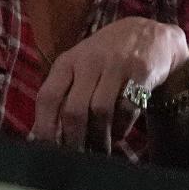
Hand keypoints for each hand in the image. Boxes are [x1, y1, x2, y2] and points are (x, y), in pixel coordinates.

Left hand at [30, 17, 188, 153]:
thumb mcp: (79, 66)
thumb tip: (40, 134)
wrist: (148, 33)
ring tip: (99, 150)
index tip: (47, 150)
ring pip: (101, 111)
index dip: (45, 127)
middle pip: (74, 109)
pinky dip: (121, 128)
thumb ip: (62, 93)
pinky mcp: (141, 72)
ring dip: (99, 137)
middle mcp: (89, 61)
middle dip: (74, 139)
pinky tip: (118, 133)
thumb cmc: (106, 56)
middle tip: (76, 156)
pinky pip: (127, 108)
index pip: (48, 97)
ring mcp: (117, 65)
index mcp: (68, 61)